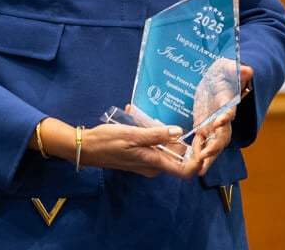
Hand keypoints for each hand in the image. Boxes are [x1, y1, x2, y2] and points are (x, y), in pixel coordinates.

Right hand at [42, 118, 200, 179]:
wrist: (86, 148)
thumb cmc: (108, 142)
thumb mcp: (133, 135)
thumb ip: (156, 134)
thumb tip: (179, 132)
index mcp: (155, 163)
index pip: (186, 170)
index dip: (197, 157)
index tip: (196, 138)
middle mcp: (154, 165)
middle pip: (178, 154)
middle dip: (177, 134)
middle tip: (172, 114)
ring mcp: (147, 161)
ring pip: (164, 146)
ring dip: (160, 129)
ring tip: (149, 114)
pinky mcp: (140, 155)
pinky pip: (152, 143)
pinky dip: (149, 130)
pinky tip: (137, 116)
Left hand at [191, 64, 251, 175]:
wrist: (215, 79)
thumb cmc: (222, 72)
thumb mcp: (226, 67)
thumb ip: (235, 69)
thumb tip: (248, 70)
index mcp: (227, 104)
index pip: (228, 112)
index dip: (225, 117)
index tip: (220, 121)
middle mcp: (222, 118)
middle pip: (222, 136)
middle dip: (215, 146)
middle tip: (206, 155)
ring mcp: (213, 125)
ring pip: (212, 145)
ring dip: (207, 157)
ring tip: (200, 170)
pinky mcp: (203, 127)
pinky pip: (201, 143)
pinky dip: (198, 155)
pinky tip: (192, 166)